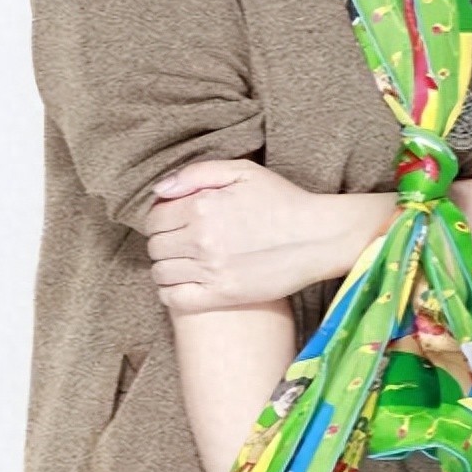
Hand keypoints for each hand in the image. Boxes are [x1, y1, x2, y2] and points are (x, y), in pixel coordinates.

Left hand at [143, 159, 334, 312]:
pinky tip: (182, 281)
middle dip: (162, 239)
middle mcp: (201, 240)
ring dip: (165, 264)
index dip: (160, 215)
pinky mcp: (222, 295)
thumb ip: (196, 174)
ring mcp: (211, 271)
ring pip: (160, 272)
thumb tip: (159, 190)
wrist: (317, 236)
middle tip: (180, 237)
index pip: (154, 217)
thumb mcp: (243, 172)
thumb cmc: (282, 200)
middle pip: (155, 245)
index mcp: (202, 206)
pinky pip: (174, 299)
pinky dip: (169, 291)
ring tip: (183, 259)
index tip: (173, 218)